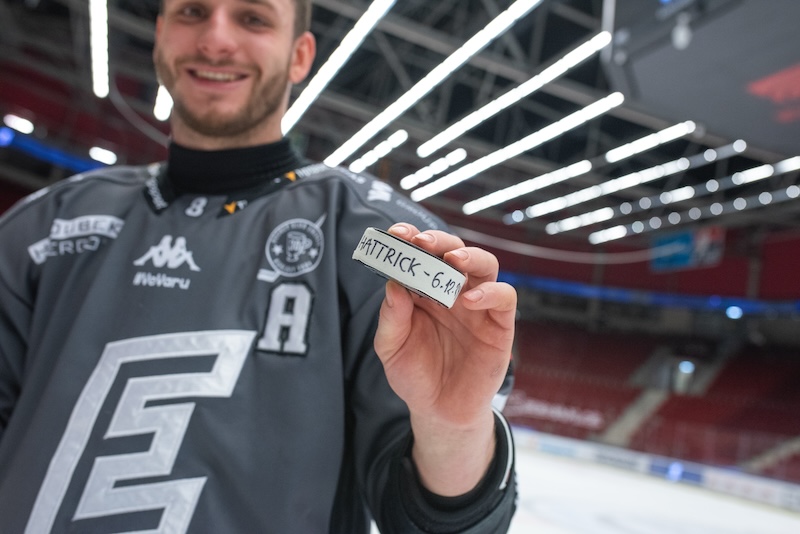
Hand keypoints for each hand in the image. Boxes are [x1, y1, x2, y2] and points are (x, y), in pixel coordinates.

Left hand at [373, 223, 516, 494]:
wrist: (438, 412)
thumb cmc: (414, 374)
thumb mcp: (391, 348)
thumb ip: (392, 317)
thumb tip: (393, 284)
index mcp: (424, 290)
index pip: (421, 255)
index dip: (410, 239)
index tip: (396, 234)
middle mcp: (453, 291)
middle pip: (454, 251)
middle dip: (439, 242)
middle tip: (422, 242)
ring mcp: (478, 306)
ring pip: (485, 265)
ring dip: (469, 256)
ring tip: (452, 261)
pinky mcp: (499, 325)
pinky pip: (504, 297)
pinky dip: (490, 292)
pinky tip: (469, 300)